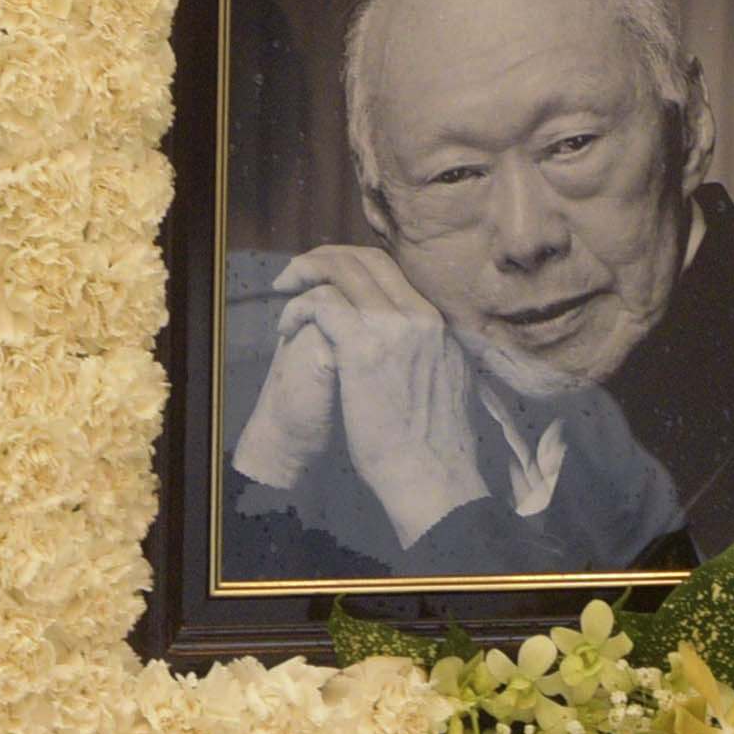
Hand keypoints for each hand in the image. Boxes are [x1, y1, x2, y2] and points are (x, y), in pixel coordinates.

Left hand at [236, 245, 497, 539]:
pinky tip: (287, 326)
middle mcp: (421, 315)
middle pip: (368, 260)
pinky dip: (298, 308)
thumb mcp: (449, 382)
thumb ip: (433, 352)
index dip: (355, 267)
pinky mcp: (362, 347)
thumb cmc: (435, 443)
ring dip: (306, 274)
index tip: (332, 279)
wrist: (432, 476)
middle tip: (299, 272)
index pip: (394, 271)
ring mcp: (393, 328)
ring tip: (284, 289)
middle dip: (326, 257)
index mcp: (440, 323)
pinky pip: (322, 304)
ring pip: (343, 272)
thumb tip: (420, 344)